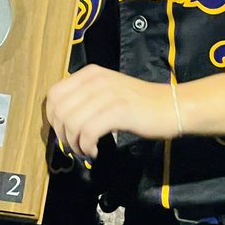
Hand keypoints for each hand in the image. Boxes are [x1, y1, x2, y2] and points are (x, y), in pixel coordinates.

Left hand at [46, 64, 179, 159]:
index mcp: (89, 74)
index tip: (63, 133)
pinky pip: (88, 132)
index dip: (52, 118)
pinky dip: (86, 146)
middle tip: (74, 146)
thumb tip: (60, 121)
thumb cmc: (140, 104)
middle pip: (59, 111)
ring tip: (85, 150)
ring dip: (74, 143)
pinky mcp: (118, 111)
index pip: (53, 95)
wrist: (172, 106)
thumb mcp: (107, 92)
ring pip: (71, 123)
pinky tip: (94, 151)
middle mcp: (95, 80)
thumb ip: (85, 99)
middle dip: (61, 134)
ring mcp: (107, 94)